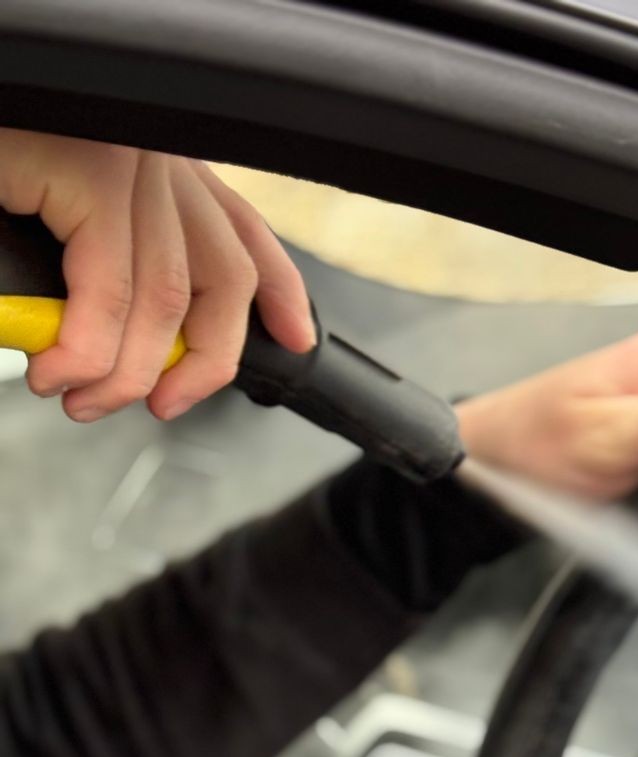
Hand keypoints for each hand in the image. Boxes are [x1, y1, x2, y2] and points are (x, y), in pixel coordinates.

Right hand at [0, 132, 312, 421]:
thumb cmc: (6, 172)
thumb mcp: (65, 233)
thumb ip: (107, 276)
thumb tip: (127, 348)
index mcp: (157, 167)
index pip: (240, 233)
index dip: (278, 291)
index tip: (296, 339)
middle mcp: (154, 158)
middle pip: (221, 280)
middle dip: (198, 366)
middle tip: (151, 406)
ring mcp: (123, 161)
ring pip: (163, 301)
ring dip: (124, 372)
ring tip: (79, 397)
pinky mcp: (86, 171)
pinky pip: (112, 289)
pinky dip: (89, 348)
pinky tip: (59, 370)